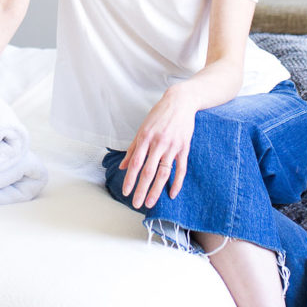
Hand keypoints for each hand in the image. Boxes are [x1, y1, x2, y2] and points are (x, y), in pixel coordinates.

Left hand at [119, 87, 194, 209]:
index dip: (130, 179)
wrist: (180, 102)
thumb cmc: (159, 115)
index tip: (126, 192)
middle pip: (149, 171)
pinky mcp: (184, 148)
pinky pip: (181, 169)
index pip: (136, 163)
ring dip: (157, 190)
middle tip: (136, 204)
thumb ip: (133, 149)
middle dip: (142, 189)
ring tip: (150, 203)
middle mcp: (158, 143)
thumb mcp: (142, 129)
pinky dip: (177, 183)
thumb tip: (122, 166)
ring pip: (164, 173)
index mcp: (145, 138)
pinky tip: (172, 194)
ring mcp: (172, 146)